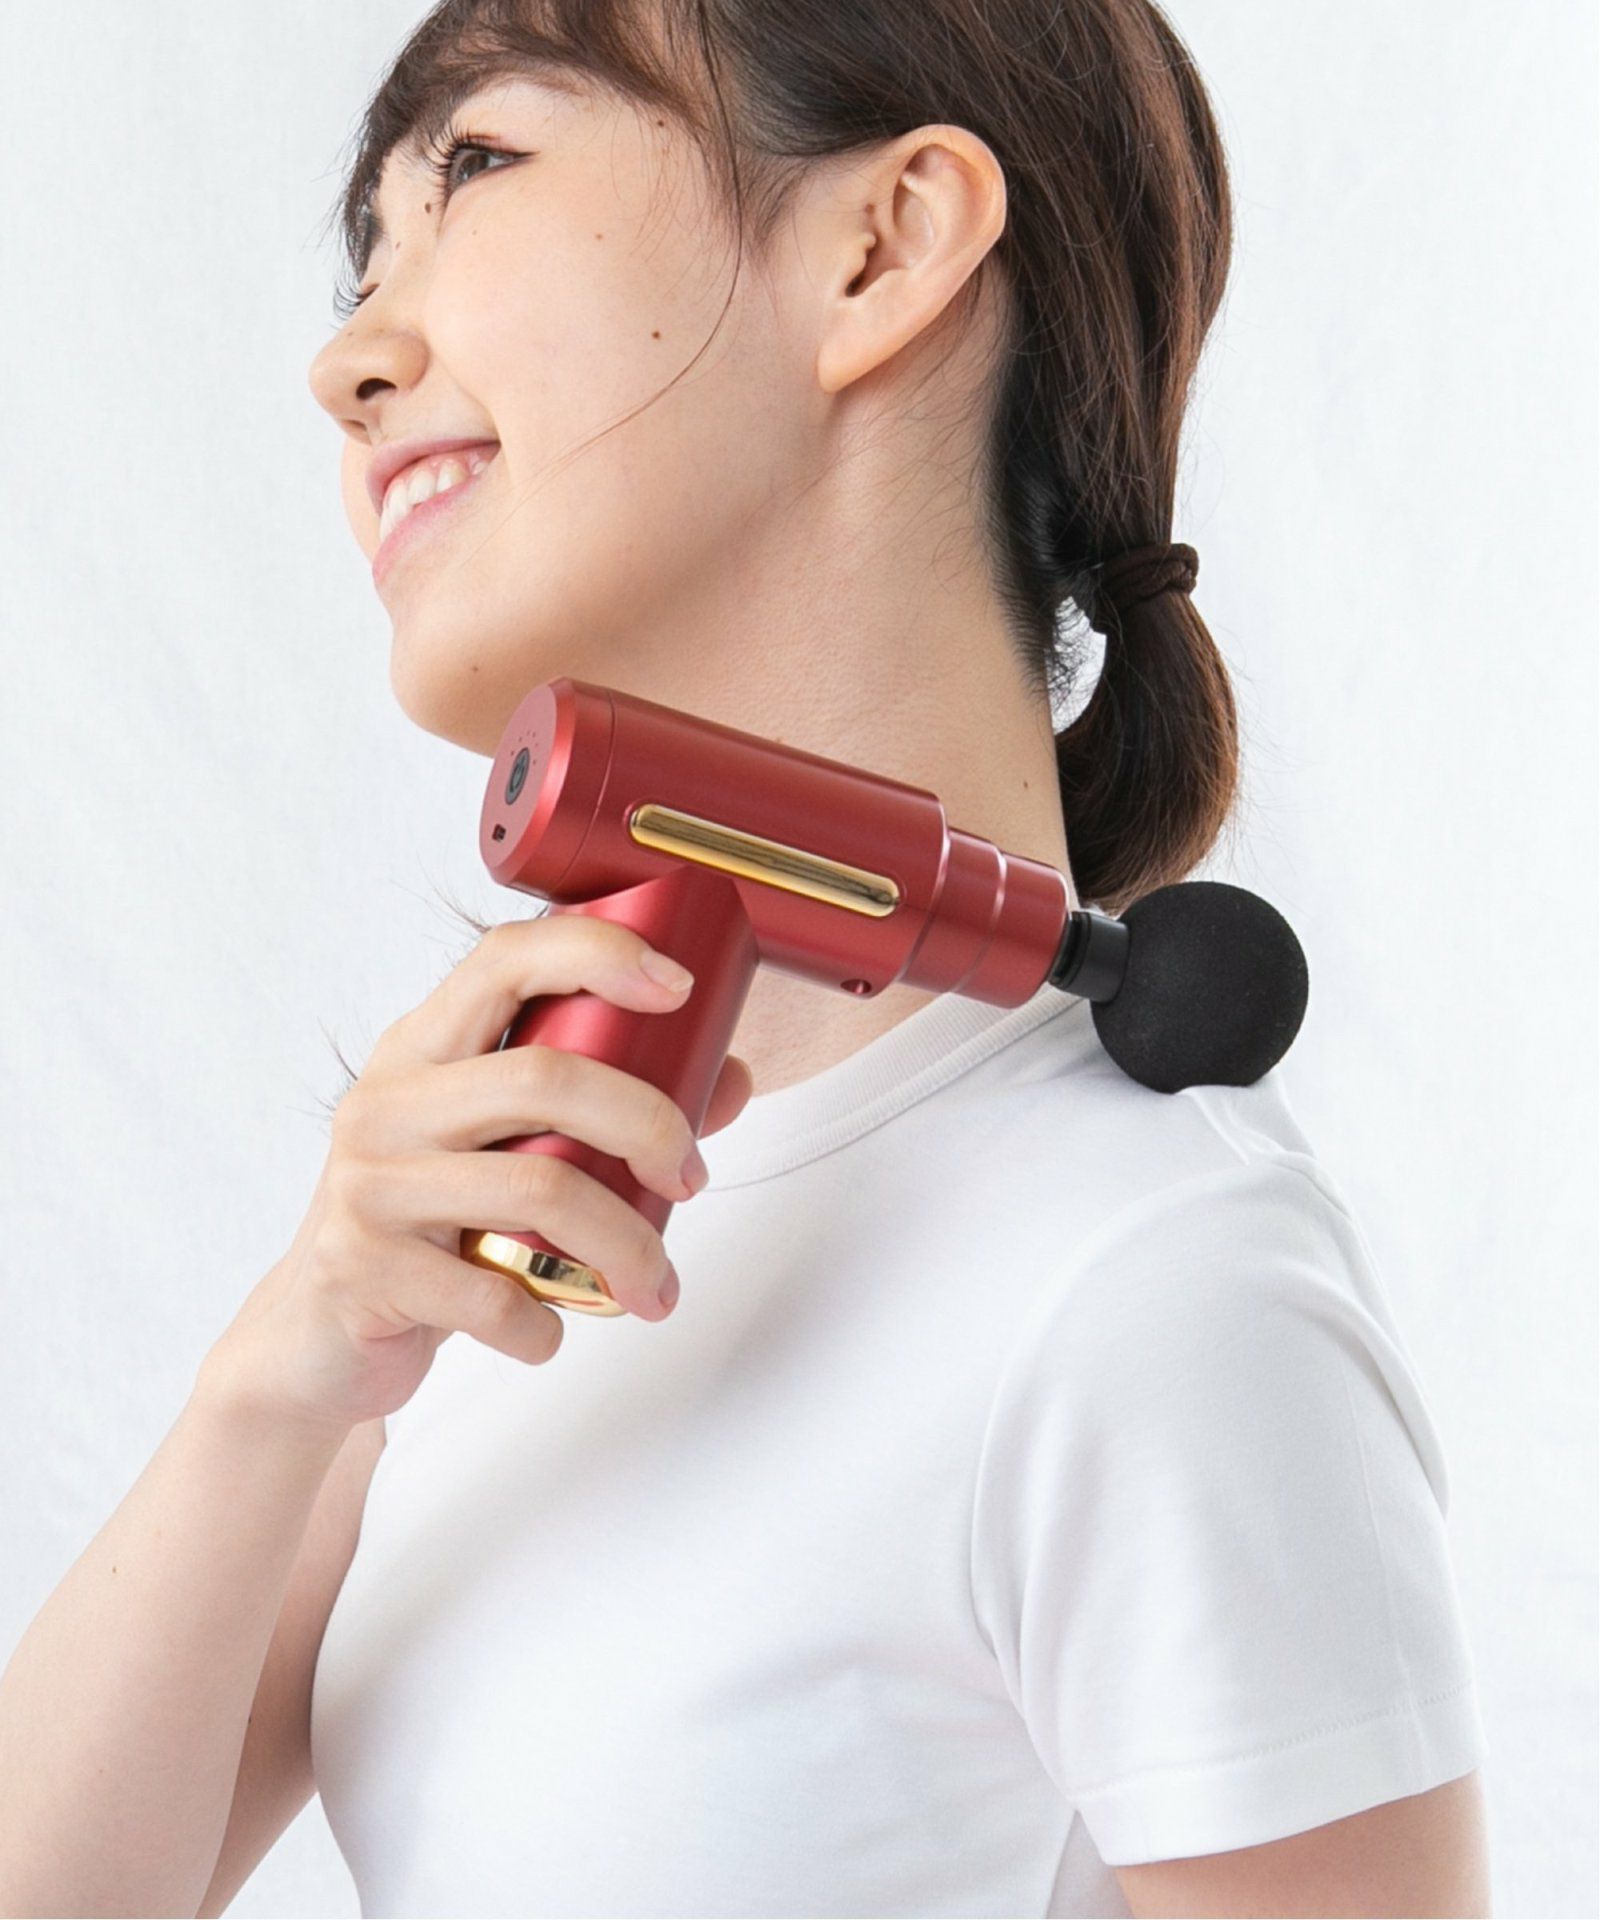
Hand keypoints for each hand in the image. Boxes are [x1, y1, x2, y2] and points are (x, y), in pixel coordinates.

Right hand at [198, 914, 753, 1434]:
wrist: (314, 1336)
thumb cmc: (429, 1225)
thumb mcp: (504, 1152)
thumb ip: (606, 1114)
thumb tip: (725, 1077)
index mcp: (424, 1049)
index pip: (505, 959)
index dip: (598, 953)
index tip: (679, 986)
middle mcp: (389, 1101)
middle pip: (545, 1077)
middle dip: (649, 1125)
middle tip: (691, 1178)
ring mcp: (370, 1182)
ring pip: (537, 1190)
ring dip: (624, 1245)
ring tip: (652, 1286)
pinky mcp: (362, 1266)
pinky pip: (489, 1295)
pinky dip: (545, 1323)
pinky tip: (553, 1331)